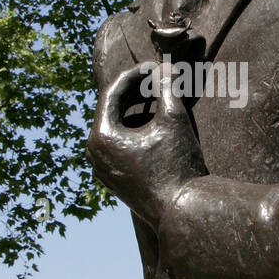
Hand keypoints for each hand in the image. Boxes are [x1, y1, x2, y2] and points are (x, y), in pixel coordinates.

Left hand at [87, 61, 206, 231]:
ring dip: (137, 109)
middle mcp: (95, 153)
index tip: (154, 66)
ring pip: (116, 126)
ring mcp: (102, 167)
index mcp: (101, 136)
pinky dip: (136, 129)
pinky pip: (119, 144)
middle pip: (112, 109)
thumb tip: (165, 67)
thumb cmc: (177, 166)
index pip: (112, 93)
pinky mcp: (114, 177)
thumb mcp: (174, 120)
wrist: (183, 212)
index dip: (135, 75)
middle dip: (136, 91)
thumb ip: (167, 88)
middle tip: (158, 77)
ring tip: (161, 97)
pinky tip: (158, 122)